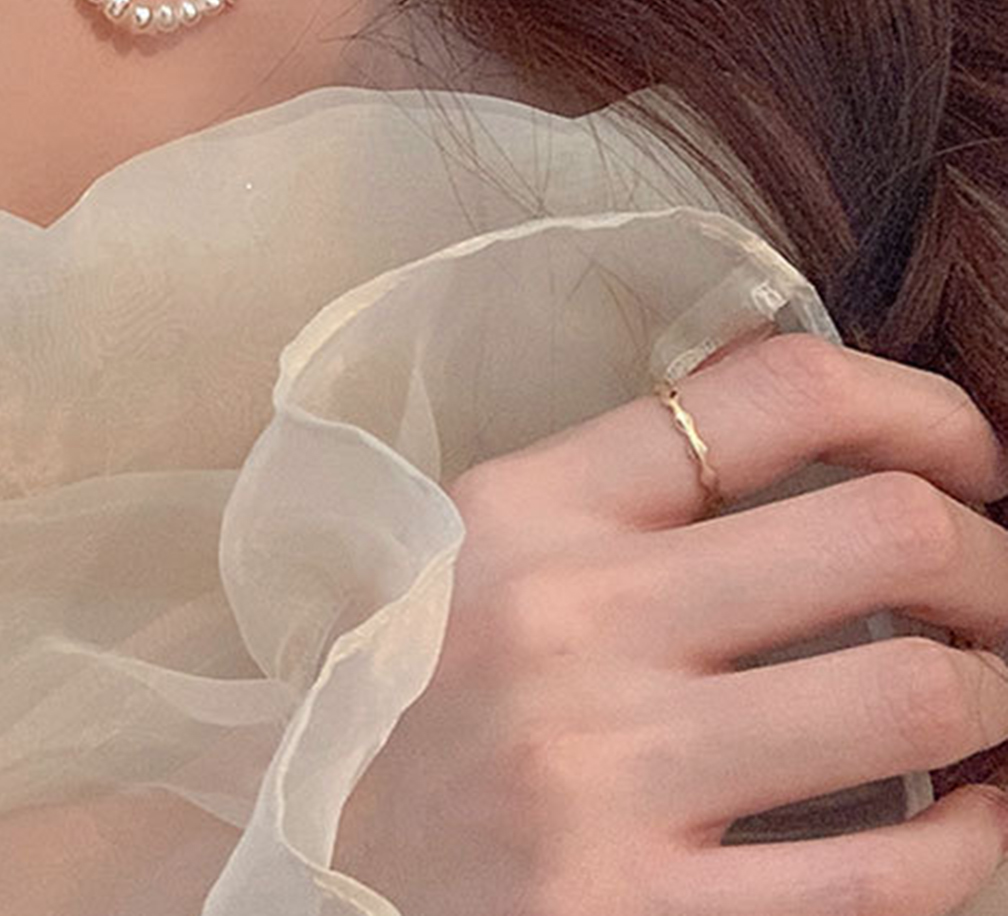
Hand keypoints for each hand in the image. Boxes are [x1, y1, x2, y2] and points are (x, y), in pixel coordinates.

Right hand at [331, 331, 1007, 915]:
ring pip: (916, 699)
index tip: (973, 459)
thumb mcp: (485, 550)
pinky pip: (888, 877)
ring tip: (987, 705)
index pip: (772, 394)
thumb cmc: (425, 700)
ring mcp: (602, 773)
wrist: (323, 875)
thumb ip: (621, 477)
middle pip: (888, 532)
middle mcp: (564, 620)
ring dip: (998, 700)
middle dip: (998, 563)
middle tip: (1003, 593)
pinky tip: (965, 820)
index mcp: (528, 507)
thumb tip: (813, 405)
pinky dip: (974, 843)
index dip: (921, 408)